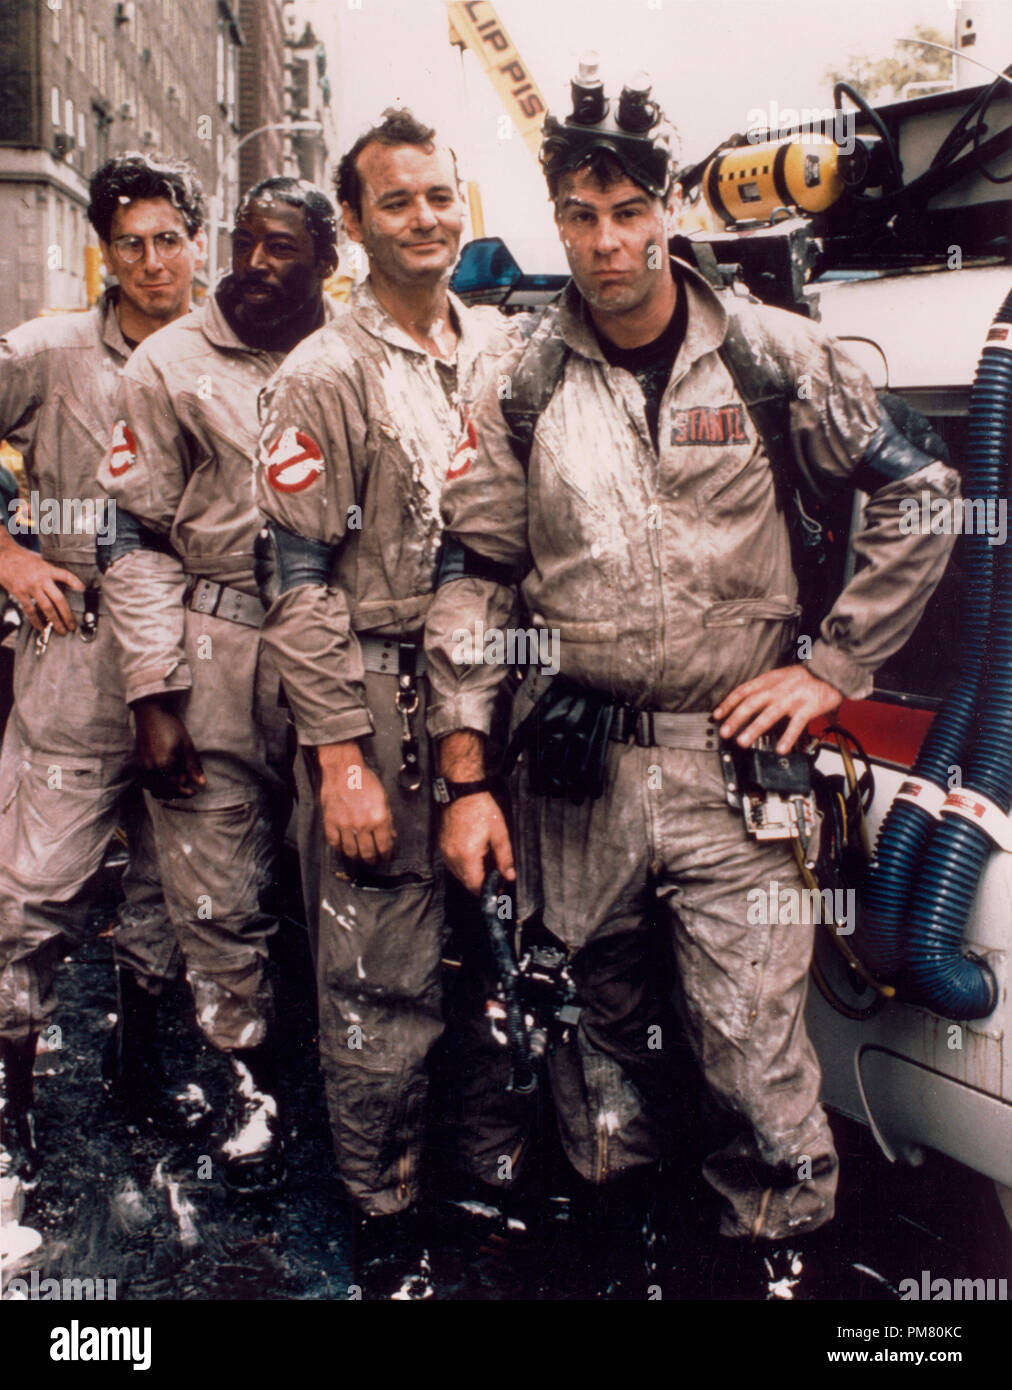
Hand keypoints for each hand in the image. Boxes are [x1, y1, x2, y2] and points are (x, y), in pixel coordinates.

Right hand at [0, 545, 83, 633]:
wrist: (3, 556)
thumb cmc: (22, 559)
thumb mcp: (40, 560)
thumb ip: (50, 571)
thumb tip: (63, 583)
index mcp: (47, 569)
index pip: (65, 575)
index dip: (75, 582)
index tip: (83, 590)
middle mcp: (41, 579)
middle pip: (58, 599)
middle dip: (67, 614)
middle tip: (73, 625)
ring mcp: (30, 587)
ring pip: (46, 608)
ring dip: (56, 621)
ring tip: (62, 630)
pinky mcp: (20, 593)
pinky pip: (30, 610)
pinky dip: (36, 621)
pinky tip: (41, 627)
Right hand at [133, 698, 205, 797]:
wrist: (151, 713)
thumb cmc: (171, 726)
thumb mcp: (187, 745)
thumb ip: (193, 766)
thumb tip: (202, 784)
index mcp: (163, 763)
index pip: (175, 788)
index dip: (185, 792)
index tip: (194, 791)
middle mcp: (149, 768)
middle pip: (163, 792)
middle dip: (176, 791)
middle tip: (186, 781)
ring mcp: (141, 766)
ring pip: (152, 789)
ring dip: (165, 789)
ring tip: (176, 776)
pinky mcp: (137, 763)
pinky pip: (144, 782)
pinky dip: (155, 784)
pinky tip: (164, 775)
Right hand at [317, 742, 394, 863]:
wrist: (344, 770)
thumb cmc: (364, 780)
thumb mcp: (384, 798)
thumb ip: (388, 819)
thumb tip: (391, 834)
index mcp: (378, 818)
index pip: (384, 845)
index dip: (386, 854)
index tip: (386, 856)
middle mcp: (362, 824)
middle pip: (368, 853)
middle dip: (372, 859)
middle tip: (373, 860)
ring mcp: (345, 825)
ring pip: (351, 851)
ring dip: (356, 856)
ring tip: (359, 855)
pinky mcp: (331, 822)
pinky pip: (334, 843)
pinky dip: (339, 847)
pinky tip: (343, 846)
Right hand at [439, 792, 514, 895]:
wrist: (463, 792)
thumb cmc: (482, 809)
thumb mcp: (499, 833)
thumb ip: (504, 858)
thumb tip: (509, 876)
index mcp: (467, 856)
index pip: (475, 885)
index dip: (488, 891)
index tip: (498, 891)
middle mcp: (452, 857)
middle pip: (466, 882)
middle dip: (480, 885)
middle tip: (495, 881)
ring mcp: (445, 852)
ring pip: (458, 874)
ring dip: (471, 877)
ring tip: (486, 870)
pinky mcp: (442, 845)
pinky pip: (452, 864)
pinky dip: (463, 867)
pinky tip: (474, 859)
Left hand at [713, 664, 843, 752]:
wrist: (832, 671)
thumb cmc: (806, 677)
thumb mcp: (781, 676)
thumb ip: (765, 687)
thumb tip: (746, 701)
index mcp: (770, 679)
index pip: (744, 690)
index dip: (728, 702)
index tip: (717, 715)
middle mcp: (779, 688)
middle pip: (752, 703)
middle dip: (735, 718)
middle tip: (724, 731)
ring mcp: (794, 697)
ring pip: (770, 714)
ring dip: (754, 728)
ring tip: (742, 741)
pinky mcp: (809, 707)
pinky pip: (796, 724)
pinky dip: (788, 737)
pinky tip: (780, 749)